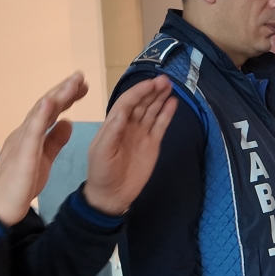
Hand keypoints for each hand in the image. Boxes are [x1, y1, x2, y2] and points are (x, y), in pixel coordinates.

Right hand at [0, 73, 87, 225]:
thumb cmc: (20, 184)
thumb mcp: (45, 159)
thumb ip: (55, 141)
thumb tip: (68, 123)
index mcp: (32, 134)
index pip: (51, 110)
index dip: (66, 97)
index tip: (82, 86)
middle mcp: (26, 131)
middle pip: (46, 105)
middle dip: (64, 90)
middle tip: (81, 76)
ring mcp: (22, 140)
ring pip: (40, 113)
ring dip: (56, 95)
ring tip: (72, 82)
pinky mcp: (22, 152)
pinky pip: (32, 131)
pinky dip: (41, 115)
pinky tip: (50, 102)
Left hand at [84, 75, 177, 214]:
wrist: (111, 195)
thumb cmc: (101, 172)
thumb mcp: (101, 152)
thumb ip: (112, 131)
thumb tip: (122, 112)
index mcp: (113, 124)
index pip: (127, 102)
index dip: (139, 92)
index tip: (152, 83)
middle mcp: (129, 125)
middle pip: (142, 103)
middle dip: (152, 91)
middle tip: (165, 80)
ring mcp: (142, 134)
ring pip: (152, 111)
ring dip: (160, 98)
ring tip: (170, 86)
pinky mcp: (153, 144)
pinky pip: (161, 125)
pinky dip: (167, 114)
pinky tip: (173, 103)